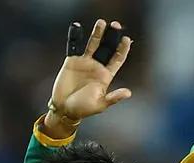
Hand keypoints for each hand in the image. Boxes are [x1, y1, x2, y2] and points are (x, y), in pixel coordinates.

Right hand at [42, 18, 132, 138]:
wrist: (64, 109)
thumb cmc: (83, 109)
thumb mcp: (100, 104)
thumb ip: (113, 97)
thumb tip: (128, 93)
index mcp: (106, 76)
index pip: (117, 59)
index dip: (123, 49)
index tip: (127, 39)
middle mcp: (97, 66)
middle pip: (107, 47)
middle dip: (112, 37)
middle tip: (116, 25)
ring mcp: (84, 62)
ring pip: (93, 44)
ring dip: (97, 33)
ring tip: (101, 22)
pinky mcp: (71, 61)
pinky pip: (74, 46)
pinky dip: (74, 37)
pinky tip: (76, 27)